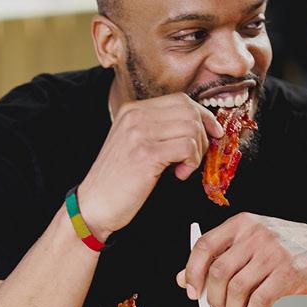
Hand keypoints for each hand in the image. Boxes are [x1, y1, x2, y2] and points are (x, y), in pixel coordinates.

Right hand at [74, 93, 224, 238]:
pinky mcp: (146, 154)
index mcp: (132, 110)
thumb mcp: (136, 143)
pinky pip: (188, 148)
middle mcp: (135, 116)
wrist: (94, 206)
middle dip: (203, 135)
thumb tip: (204, 124)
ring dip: (197, 152)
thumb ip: (161, 128)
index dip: (203, 115)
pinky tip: (179, 174)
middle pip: (190, 112)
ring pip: (192, 129)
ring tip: (183, 167)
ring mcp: (139, 134)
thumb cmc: (120, 179)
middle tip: (195, 157)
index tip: (213, 132)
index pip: (181, 100)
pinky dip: (191, 163)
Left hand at [175, 213, 306, 306]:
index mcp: (243, 224)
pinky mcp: (288, 272)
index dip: (192, 272)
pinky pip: (258, 301)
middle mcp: (257, 234)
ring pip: (236, 289)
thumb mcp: (251, 244)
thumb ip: (219, 257)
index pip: (204, 246)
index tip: (192, 291)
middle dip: (214, 297)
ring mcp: (274, 252)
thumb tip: (184, 278)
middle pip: (218, 272)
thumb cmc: (286, 248)